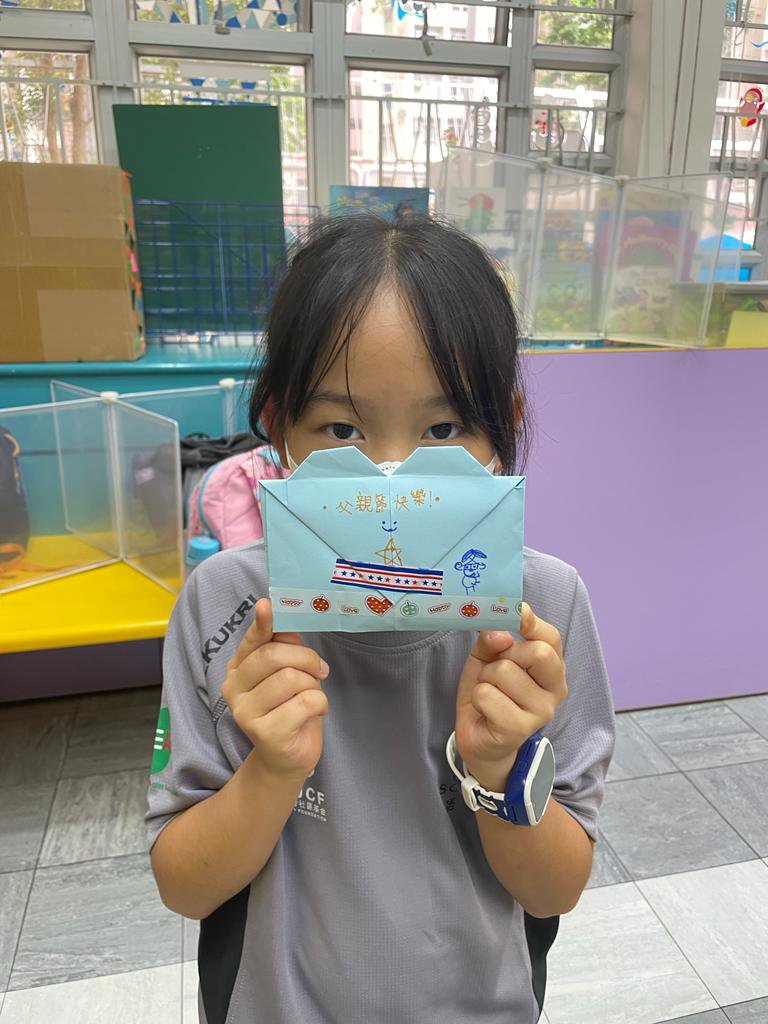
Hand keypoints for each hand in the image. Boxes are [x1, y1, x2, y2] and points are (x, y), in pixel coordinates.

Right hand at [221, 598, 329, 782]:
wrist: (286, 758)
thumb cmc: (290, 708)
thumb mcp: (288, 673)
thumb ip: (283, 647)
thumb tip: (280, 617)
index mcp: (238, 669)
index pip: (252, 641)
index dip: (262, 623)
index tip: (267, 605)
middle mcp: (234, 689)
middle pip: (274, 657)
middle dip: (306, 659)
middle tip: (319, 671)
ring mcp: (246, 713)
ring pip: (292, 679)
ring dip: (313, 686)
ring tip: (311, 698)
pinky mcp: (266, 733)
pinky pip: (305, 702)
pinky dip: (320, 704)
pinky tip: (313, 714)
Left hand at [455, 602, 567, 791]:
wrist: (481, 739)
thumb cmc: (490, 695)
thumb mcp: (486, 660)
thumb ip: (492, 641)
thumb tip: (498, 633)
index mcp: (552, 668)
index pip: (552, 638)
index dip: (533, 622)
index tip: (517, 612)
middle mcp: (555, 689)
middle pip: (536, 652)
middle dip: (505, 654)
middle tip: (495, 670)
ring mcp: (541, 711)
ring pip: (504, 671)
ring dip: (485, 679)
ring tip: (489, 694)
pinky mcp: (520, 729)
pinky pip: (488, 695)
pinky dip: (478, 698)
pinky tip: (486, 711)